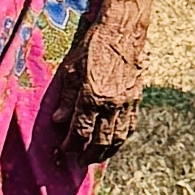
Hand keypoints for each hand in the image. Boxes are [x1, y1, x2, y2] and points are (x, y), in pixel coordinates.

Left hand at [59, 19, 149, 160]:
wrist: (122, 32)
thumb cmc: (92, 47)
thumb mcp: (71, 70)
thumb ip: (66, 99)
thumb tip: (58, 122)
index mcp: (92, 96)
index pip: (80, 131)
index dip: (70, 145)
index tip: (63, 150)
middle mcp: (111, 104)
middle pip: (100, 140)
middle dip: (89, 155)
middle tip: (79, 162)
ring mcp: (126, 103)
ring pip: (117, 137)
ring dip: (106, 151)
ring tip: (96, 158)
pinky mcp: (136, 99)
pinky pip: (130, 126)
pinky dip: (121, 139)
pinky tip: (114, 143)